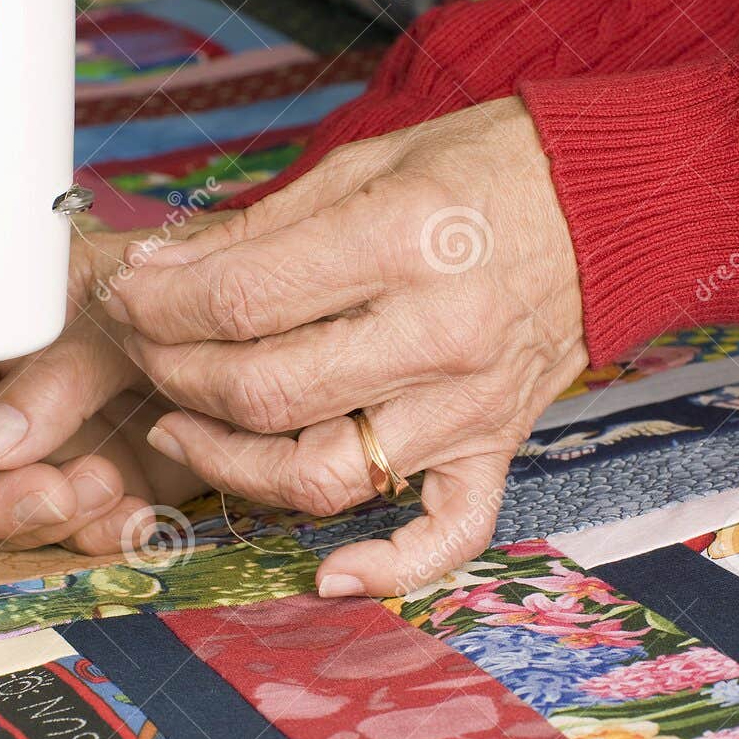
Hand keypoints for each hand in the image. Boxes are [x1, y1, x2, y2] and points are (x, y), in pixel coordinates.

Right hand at [0, 224, 211, 551]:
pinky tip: (134, 516)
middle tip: (53, 496)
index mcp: (0, 348)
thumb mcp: (104, 312)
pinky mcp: (124, 480)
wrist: (246, 312)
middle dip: (9, 501)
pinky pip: (98, 526)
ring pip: (36, 513)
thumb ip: (53, 377)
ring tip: (108, 488)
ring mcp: (74, 446)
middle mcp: (28, 406)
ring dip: (66, 517)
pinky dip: (111, 531)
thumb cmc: (170, 284)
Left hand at [104, 97, 586, 595]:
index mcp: (400, 242)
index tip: (128, 296)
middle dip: (174, 375)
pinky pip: (444, 534)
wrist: (609, 202)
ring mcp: (469, 404)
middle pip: (264, 393)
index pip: (241, 300)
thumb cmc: (486, 170)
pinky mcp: (496, 446)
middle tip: (145, 349)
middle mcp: (437, 334)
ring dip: (228, 463)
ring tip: (181, 427)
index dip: (159, 305)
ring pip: (321, 475)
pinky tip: (327, 573)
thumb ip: (260, 229)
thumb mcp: (365, 164)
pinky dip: (386, 568)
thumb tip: (159, 271)